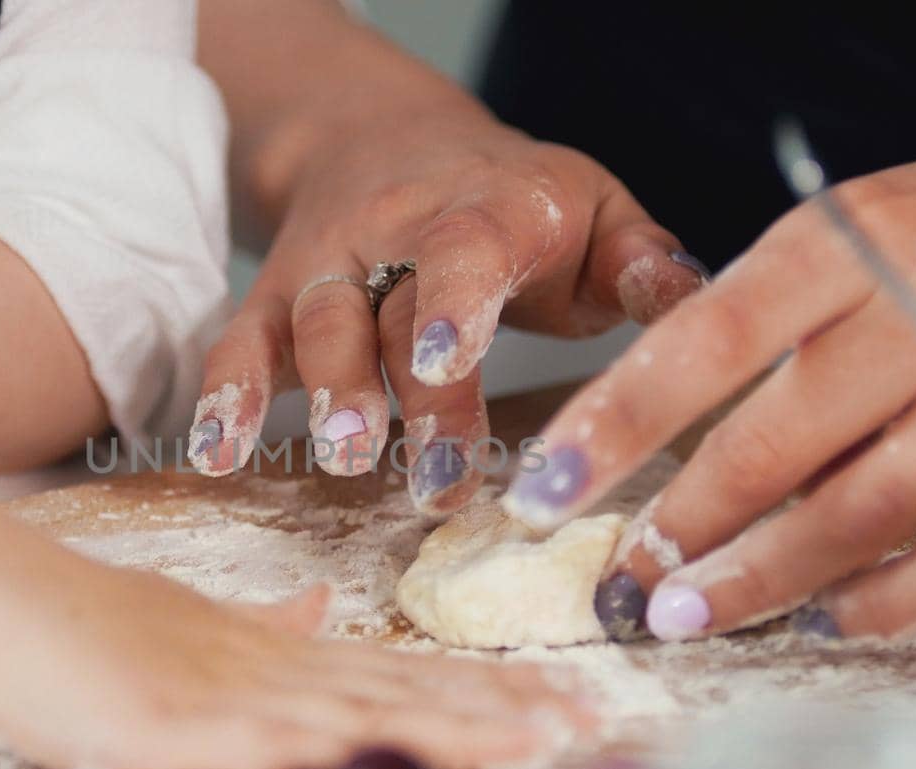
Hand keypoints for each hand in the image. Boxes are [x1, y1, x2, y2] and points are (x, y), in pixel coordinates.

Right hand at [0, 546, 592, 768]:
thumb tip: (323, 610)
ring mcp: (211, 697)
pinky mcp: (154, 728)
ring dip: (447, 732)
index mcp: (268, 651)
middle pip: (397, 694)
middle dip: (499, 713)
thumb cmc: (76, 616)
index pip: (395, 674)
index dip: (481, 691)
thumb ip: (260, 624)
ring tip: (538, 741)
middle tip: (591, 722)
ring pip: (349, 717)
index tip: (559, 700)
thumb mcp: (184, 618)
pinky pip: (245, 752)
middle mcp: (259, 669)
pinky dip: (314, 763)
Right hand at [190, 102, 704, 513]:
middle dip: (411, 396)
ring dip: (325, 395)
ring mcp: (328, 267)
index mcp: (486, 209)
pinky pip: (240, 343)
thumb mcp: (591, 209)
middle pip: (393, 310)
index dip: (453, 304)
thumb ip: (643, 263)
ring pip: (315, 324)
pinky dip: (224, 397)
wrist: (387, 140)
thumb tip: (699, 309)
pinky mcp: (276, 300)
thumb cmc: (511, 200)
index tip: (452, 357)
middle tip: (434, 481)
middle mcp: (394, 233)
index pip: (464, 251)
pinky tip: (216, 456)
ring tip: (340, 457)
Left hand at [507, 121, 915, 640]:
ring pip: (859, 513)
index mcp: (850, 242)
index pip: (704, 341)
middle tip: (622, 583)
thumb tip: (647, 433)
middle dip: (681, 528)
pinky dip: (884, 600)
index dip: (614, 424)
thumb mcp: (845, 232)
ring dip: (760, 580)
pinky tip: (821, 618)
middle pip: (775, 443)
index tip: (543, 491)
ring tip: (686, 615)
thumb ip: (758, 313)